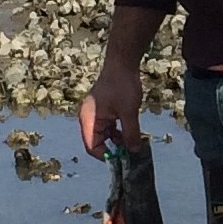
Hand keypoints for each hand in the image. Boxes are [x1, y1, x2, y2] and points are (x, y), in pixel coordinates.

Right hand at [79, 8, 162, 157]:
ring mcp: (95, 114)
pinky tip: (129, 130)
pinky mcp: (103, 110)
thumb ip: (130, 133)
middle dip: (113, 148)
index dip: (106, 156)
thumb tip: (134, 151)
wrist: (122, 63)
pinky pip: (108, 126)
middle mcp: (88, 118)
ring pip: (104, 135)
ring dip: (117, 140)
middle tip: (130, 151)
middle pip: (97, 142)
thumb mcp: (128, 112)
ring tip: (132, 140)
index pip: (92, 146)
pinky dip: (118, 131)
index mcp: (88, 119)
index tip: (122, 159)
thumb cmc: (122, 85)